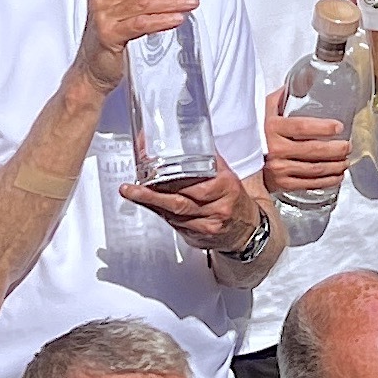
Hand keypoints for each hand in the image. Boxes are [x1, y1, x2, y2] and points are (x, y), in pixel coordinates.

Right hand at [73, 0, 201, 92]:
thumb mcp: (120, 18)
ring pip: (144, 3)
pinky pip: (141, 23)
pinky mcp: (109, 35)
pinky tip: (177, 19)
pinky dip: (161, 20)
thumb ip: (137, 3)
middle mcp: (101, 1)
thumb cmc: (108, 47)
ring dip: (171, 3)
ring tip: (189, 5)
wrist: (90, 74)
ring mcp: (103, 17)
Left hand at [120, 158, 259, 253]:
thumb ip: (207, 160)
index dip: (170, 179)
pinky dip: (161, 214)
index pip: (195, 183)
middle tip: (130, 188)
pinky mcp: (199, 238)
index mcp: (226, 187)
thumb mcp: (227, 174)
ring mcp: (208, 226)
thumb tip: (184, 139)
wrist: (248, 229)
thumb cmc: (233, 198)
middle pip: (180, 203)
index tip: (151, 172)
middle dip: (151, 195)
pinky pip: (175, 225)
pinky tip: (150, 205)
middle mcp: (217, 208)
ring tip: (132, 193)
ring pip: (174, 216)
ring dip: (152, 204)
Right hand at [262, 82, 351, 200]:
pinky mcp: (282, 184)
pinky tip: (337, 175)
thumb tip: (299, 83)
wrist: (241, 160)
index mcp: (272, 128)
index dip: (323, 128)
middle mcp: (275, 149)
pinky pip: (309, 184)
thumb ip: (279, 98)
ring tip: (346, 161)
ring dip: (335, 166)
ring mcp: (279, 169)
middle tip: (347, 146)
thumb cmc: (256, 133)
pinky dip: (327, 181)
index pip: (302, 127)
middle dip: (336, 149)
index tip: (338, 127)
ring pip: (314, 169)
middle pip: (313, 150)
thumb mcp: (262, 111)